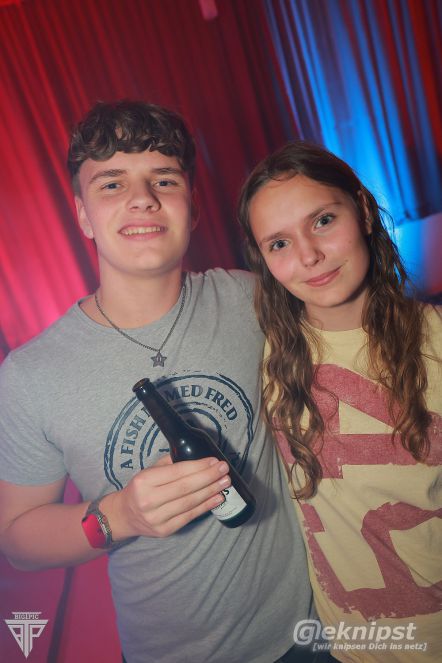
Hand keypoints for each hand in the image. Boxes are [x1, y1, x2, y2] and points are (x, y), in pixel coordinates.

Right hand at [101, 456, 229, 538]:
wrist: (124, 515)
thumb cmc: (141, 488)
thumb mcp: (149, 471)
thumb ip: (170, 463)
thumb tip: (198, 458)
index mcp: (144, 481)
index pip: (177, 472)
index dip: (198, 467)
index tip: (214, 461)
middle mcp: (149, 500)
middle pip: (185, 488)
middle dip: (208, 477)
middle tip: (224, 470)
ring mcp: (156, 518)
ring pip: (190, 502)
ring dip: (211, 491)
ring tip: (225, 483)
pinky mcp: (164, 530)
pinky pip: (189, 516)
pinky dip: (206, 506)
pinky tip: (217, 498)